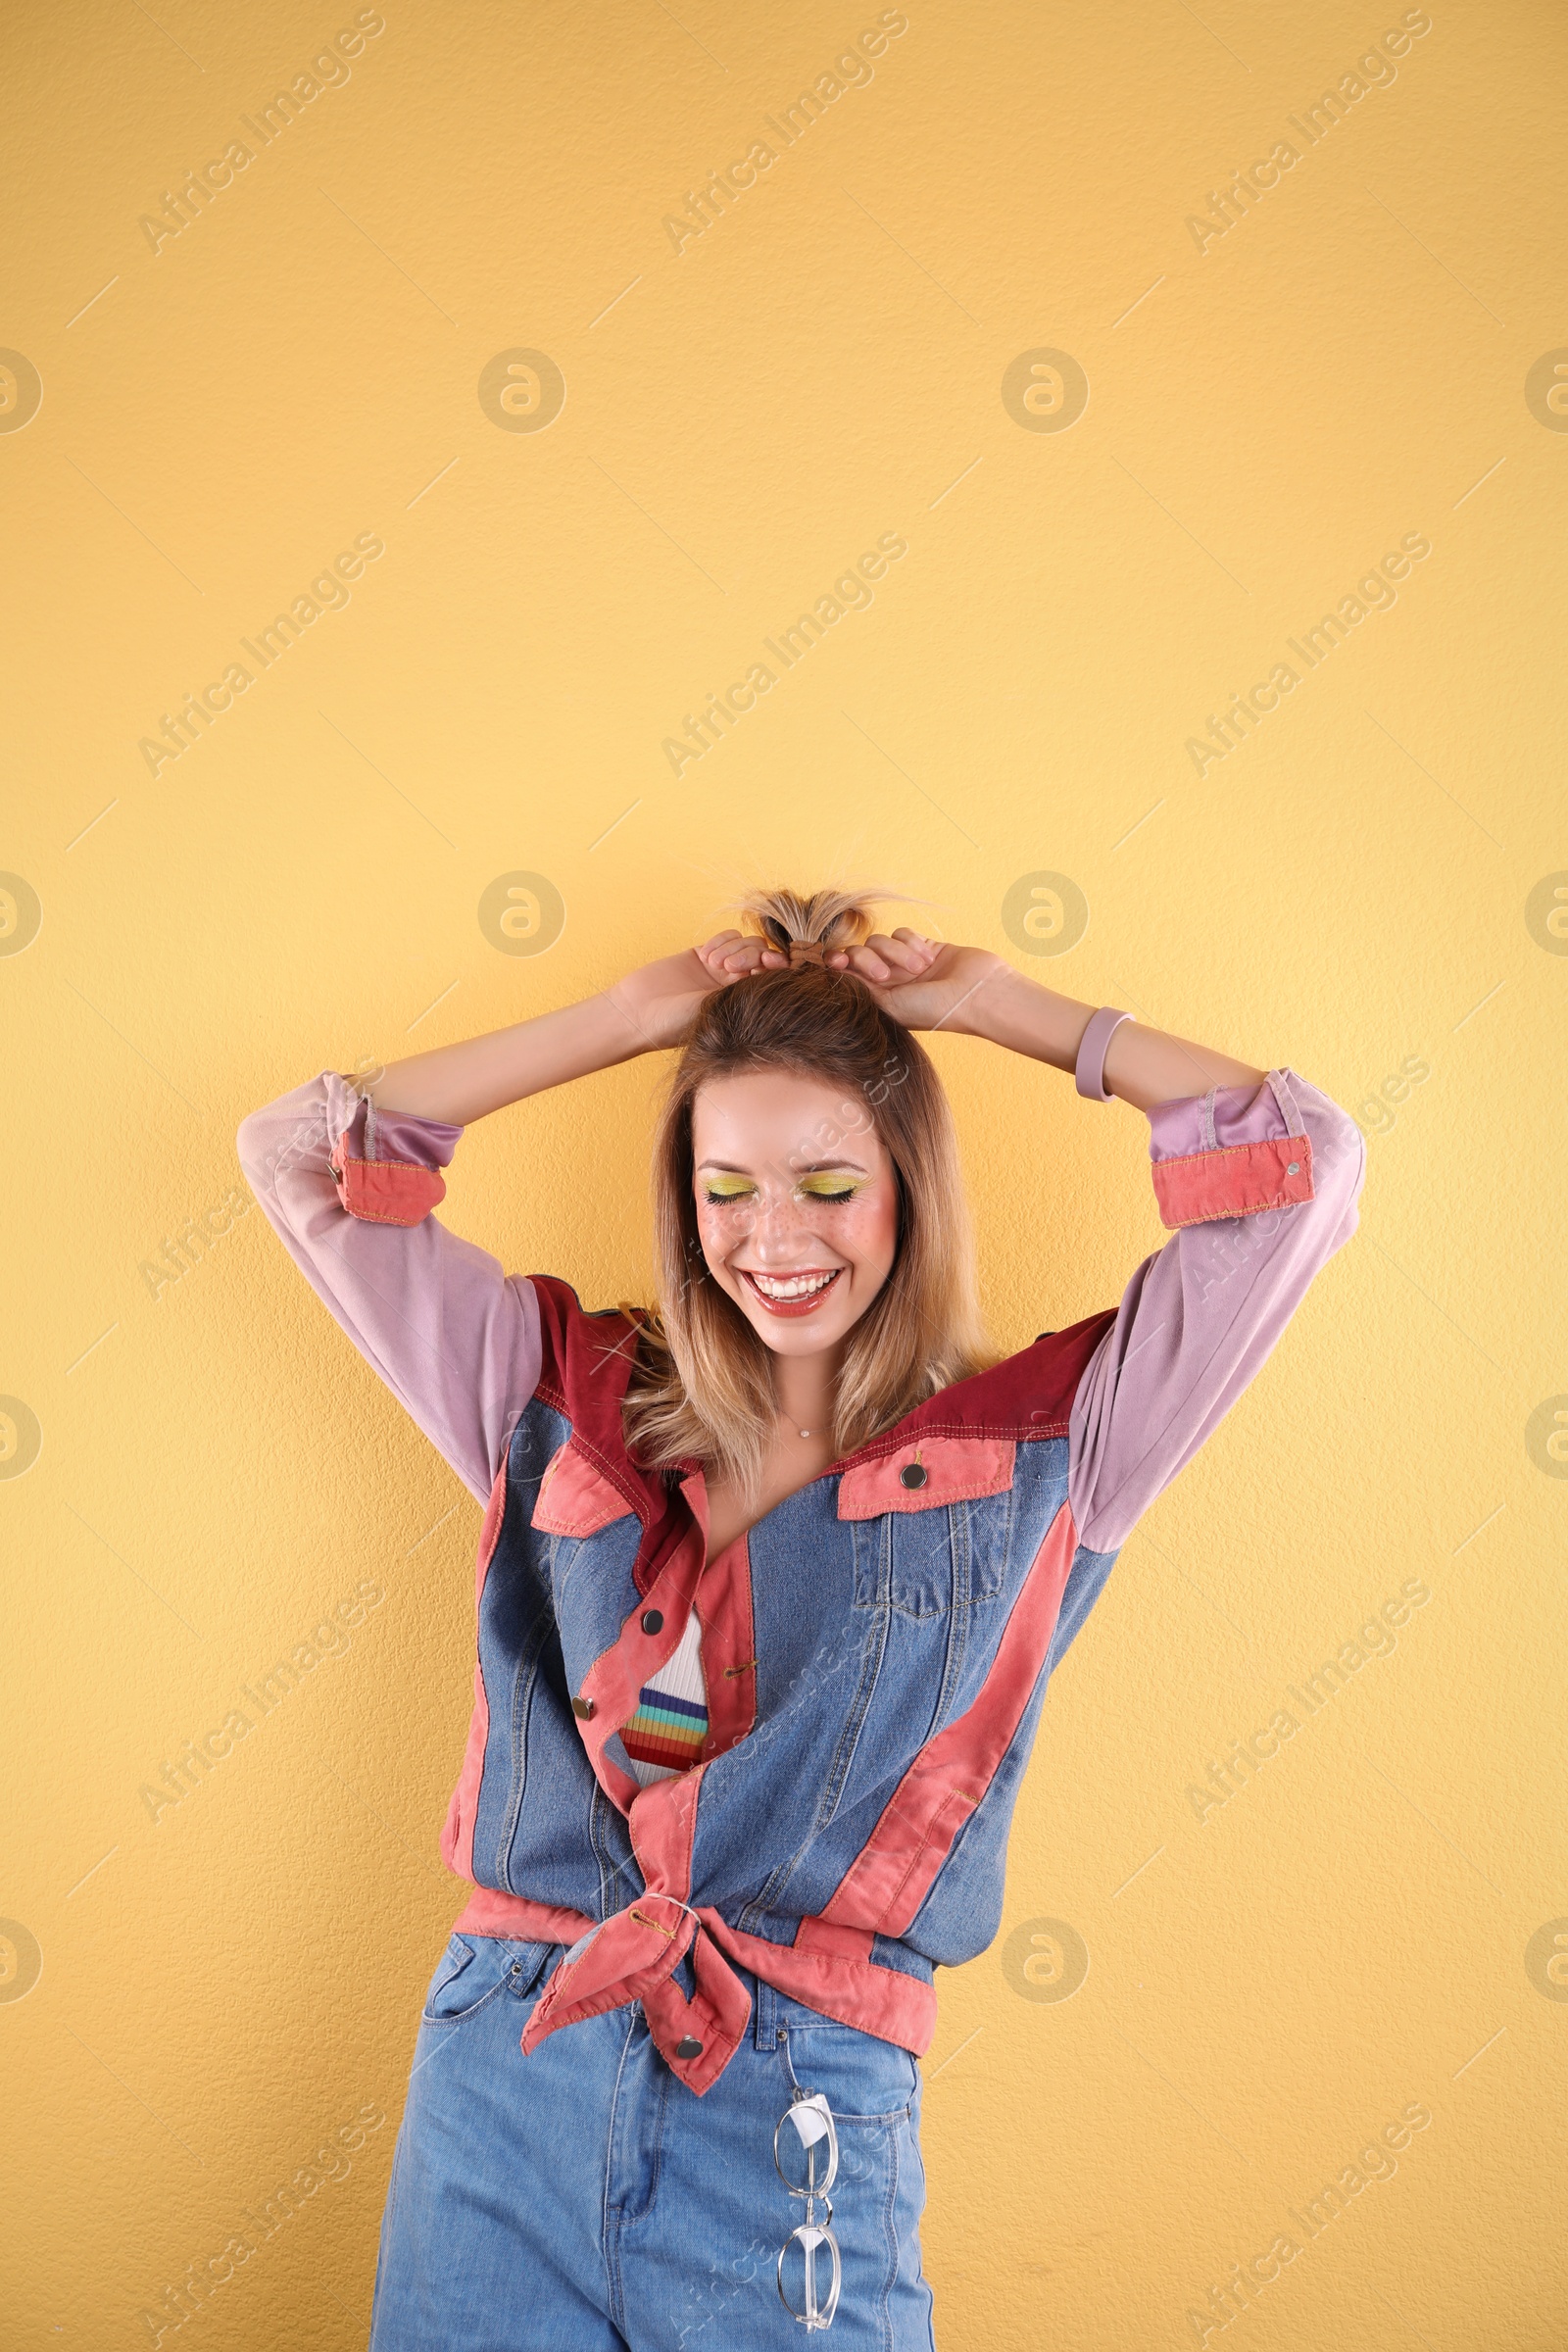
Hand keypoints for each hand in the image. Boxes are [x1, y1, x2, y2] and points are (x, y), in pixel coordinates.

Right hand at [602, 934, 783, 1053]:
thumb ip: (747, 988)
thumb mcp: (719, 1008)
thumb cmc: (679, 1023)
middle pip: (763, 956)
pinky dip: (722, 940)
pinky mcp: (703, 955)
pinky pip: (726, 937)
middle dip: (751, 955)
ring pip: (746, 943)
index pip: (775, 978)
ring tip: (713, 963)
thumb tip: (782, 970)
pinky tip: (707, 954)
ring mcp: (721, 969)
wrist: (639, 1013)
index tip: (767, 965)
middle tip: (729, 968)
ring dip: (734, 948)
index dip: (777, 966)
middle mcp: (738, 986)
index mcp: (746, 1004)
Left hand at [824, 931, 1008, 1033]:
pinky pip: (902, 932)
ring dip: (896, 952)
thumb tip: (833, 972)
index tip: (836, 961)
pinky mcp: (923, 946)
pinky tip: (926, 956)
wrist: (977, 995)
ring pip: (881, 940)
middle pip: (859, 953)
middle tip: (885, 974)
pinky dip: (911, 942)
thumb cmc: (935, 1009)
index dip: (838, 964)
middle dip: (868, 958)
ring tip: (919, 968)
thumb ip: (861, 988)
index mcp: (879, 998)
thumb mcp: (891, 1005)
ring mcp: (906, 962)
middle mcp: (890, 980)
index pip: (848, 975)